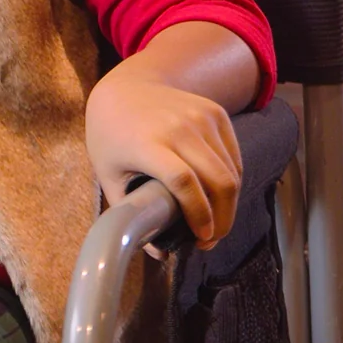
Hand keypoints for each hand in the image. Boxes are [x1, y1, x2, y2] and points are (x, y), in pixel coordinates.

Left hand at [85, 65, 242, 250]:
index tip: (200, 238)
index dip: (198, 214)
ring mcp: (200, 117)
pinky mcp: (215, 113)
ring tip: (214, 222)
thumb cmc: (112, 135)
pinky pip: (234, 156)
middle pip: (218, 181)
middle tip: (211, 239)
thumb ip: (128, 213)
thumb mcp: (108, 173)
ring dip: (229, 205)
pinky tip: (218, 197)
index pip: (183, 182)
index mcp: (146, 142)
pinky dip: (232, 181)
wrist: (126, 87)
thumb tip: (160, 255)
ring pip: (231, 172)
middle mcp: (177, 127)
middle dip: (223, 219)